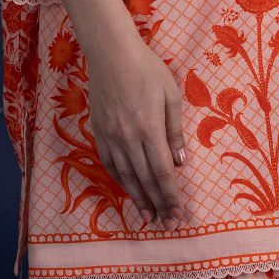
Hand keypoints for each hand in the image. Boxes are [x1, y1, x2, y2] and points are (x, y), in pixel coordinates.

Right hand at [86, 29, 187, 229]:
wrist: (112, 52)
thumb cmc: (147, 68)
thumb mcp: (171, 95)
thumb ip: (175, 131)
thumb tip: (180, 163)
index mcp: (150, 129)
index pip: (163, 173)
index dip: (172, 197)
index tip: (179, 214)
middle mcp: (129, 138)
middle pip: (145, 180)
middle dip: (158, 205)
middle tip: (167, 225)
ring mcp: (111, 136)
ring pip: (126, 176)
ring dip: (138, 199)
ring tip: (148, 217)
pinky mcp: (99, 131)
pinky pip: (109, 163)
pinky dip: (119, 180)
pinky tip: (128, 189)